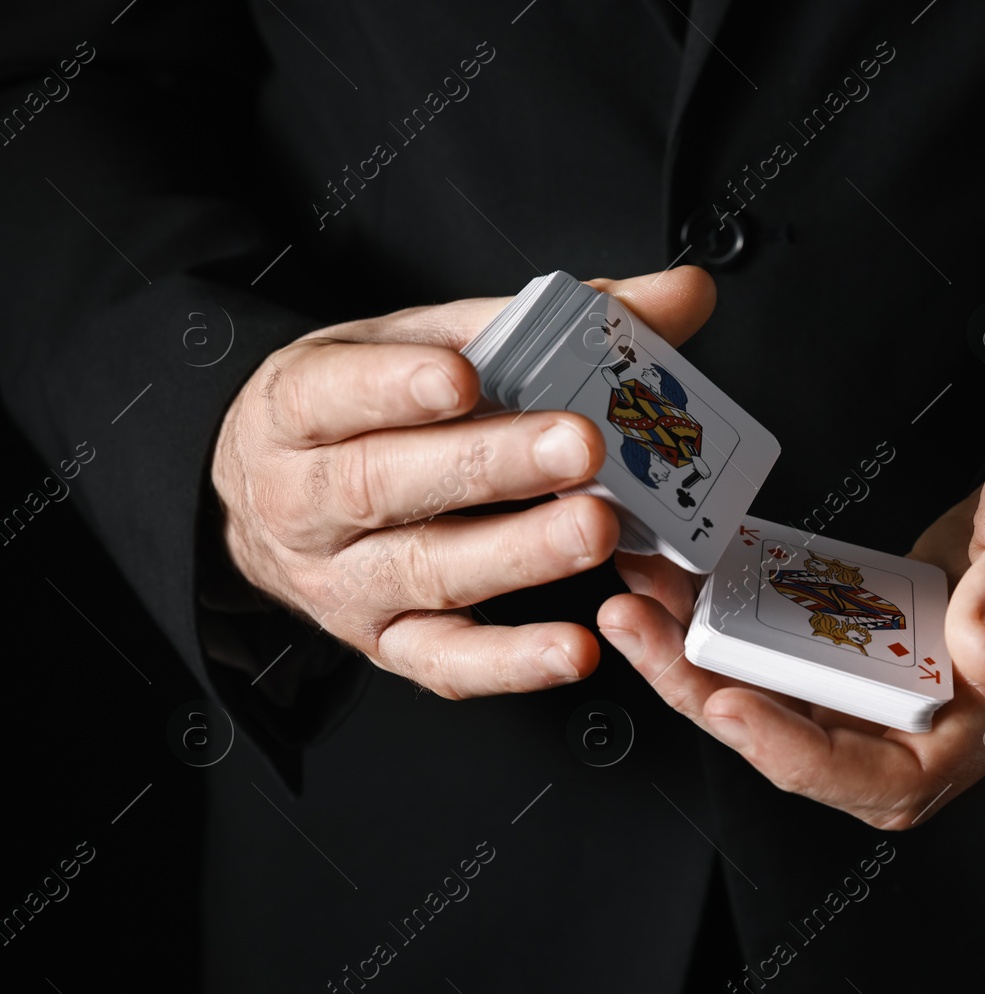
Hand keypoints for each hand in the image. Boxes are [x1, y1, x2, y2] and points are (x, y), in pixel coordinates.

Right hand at [212, 267, 715, 698]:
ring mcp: (347, 581)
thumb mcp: (424, 343)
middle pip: (388, 485)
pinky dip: (513, 662)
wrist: (268, 500)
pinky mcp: (388, 644)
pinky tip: (572, 647)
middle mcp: (308, 502)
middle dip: (492, 465)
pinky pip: (448, 663)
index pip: (333, 395)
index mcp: (299, 408)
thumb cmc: (359, 414)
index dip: (395, 387)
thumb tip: (673, 296)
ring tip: (594, 528)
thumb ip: (540, 321)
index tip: (464, 376)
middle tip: (578, 446)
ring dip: (520, 554)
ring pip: (429, 572)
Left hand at [597, 395, 984, 827]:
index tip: (729, 703)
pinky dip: (748, 617)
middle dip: (717, 698)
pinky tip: (699, 575)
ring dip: (714, 658)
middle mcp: (955, 702)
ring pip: (798, 694)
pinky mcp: (893, 625)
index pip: (894, 773)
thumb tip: (978, 657)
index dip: (803, 754)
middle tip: (639, 630)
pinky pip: (808, 640)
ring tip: (644, 598)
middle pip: (818, 744)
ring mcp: (918, 666)